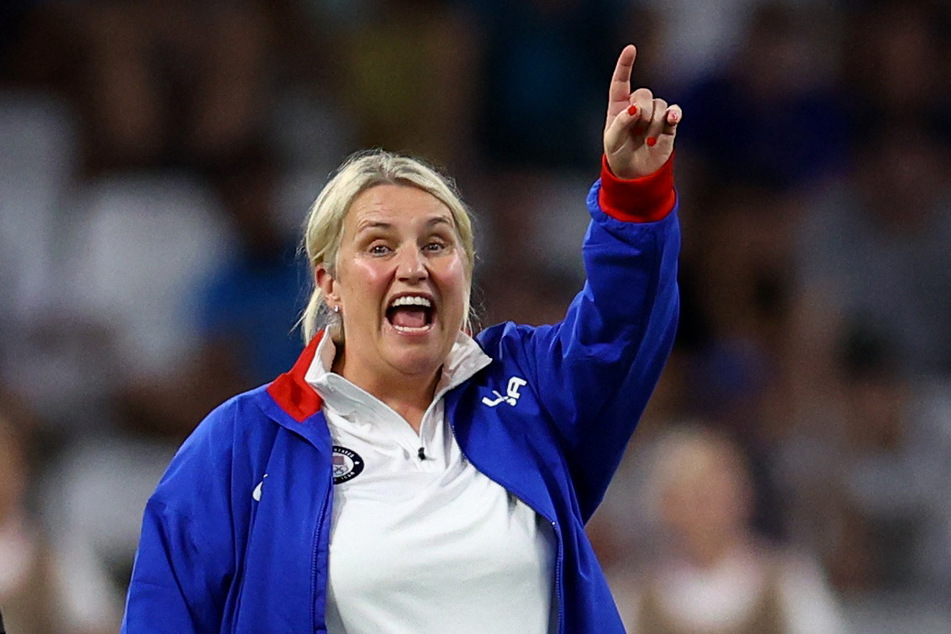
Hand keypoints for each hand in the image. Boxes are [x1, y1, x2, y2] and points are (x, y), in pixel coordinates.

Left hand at [604, 45, 681, 178]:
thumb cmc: (618, 155)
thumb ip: (620, 123)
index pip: (620, 82)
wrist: (636, 174)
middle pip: (644, 93)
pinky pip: (674, 111)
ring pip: (659, 104)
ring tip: (648, 140)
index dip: (625, 65)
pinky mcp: (668, 124)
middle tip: (638, 129)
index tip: (631, 49)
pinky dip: (674, 114)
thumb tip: (635, 108)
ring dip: (654, 122)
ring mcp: (653, 115)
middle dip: (642, 111)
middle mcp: (637, 107)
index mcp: (618, 107)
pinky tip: (673, 119)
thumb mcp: (612, 141)